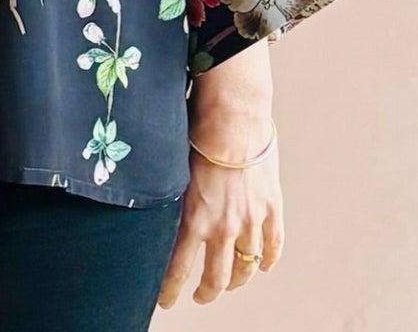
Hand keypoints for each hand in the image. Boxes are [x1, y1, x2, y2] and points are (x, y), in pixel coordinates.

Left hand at [156, 125, 282, 307]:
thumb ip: (166, 191)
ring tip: (229, 284)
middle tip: (200, 295)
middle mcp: (223, 227)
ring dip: (237, 280)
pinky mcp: (271, 208)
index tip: (164, 302)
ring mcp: (250, 220)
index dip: (170, 290)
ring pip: (246, 266)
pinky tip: (262, 265)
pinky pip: (273, 245)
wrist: (234, 115)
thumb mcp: (171, 165)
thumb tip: (144, 195)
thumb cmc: (197, 131)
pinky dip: (268, 260)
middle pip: (217, 277)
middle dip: (207, 292)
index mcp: (194, 218)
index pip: (178, 267)